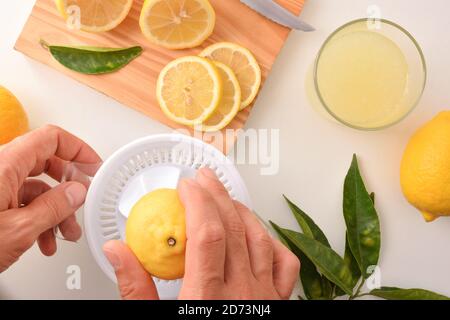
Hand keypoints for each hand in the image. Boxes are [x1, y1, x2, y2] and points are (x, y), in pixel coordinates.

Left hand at [0, 125, 100, 271]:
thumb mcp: (19, 229)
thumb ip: (54, 207)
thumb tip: (77, 192)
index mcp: (4, 165)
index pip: (50, 138)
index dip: (77, 147)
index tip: (93, 163)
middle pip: (46, 163)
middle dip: (69, 185)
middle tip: (84, 197)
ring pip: (36, 187)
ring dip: (56, 209)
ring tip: (66, 232)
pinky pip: (23, 202)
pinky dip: (40, 218)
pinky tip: (46, 240)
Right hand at [103, 168, 299, 299]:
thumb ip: (134, 288)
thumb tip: (118, 251)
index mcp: (208, 300)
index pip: (207, 235)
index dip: (197, 202)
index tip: (185, 186)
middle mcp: (242, 295)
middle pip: (232, 228)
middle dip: (216, 195)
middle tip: (203, 178)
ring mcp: (264, 299)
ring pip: (259, 239)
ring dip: (241, 211)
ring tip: (226, 197)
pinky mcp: (277, 305)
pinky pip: (283, 264)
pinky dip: (270, 241)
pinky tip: (259, 234)